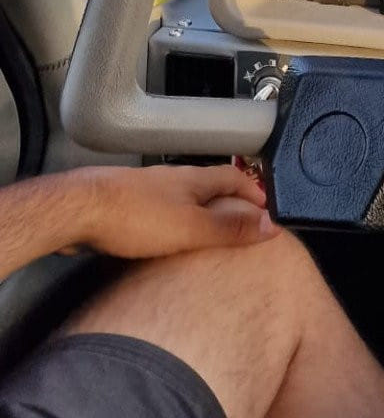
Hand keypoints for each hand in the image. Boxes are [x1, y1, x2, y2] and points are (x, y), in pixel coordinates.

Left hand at [72, 163, 275, 256]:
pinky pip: (158, 212)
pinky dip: (172, 222)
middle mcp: (172, 179)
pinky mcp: (123, 205)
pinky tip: (164, 239)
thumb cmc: (135, 217)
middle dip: (227, 200)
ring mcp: (146, 190)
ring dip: (199, 210)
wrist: (77, 210)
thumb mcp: (192, 228)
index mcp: (193, 179)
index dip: (253, 192)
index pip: (234, 178)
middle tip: (240, 220)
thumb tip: (272, 224)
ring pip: (182, 198)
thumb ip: (230, 228)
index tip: (267, 208)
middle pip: (208, 186)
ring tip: (207, 231)